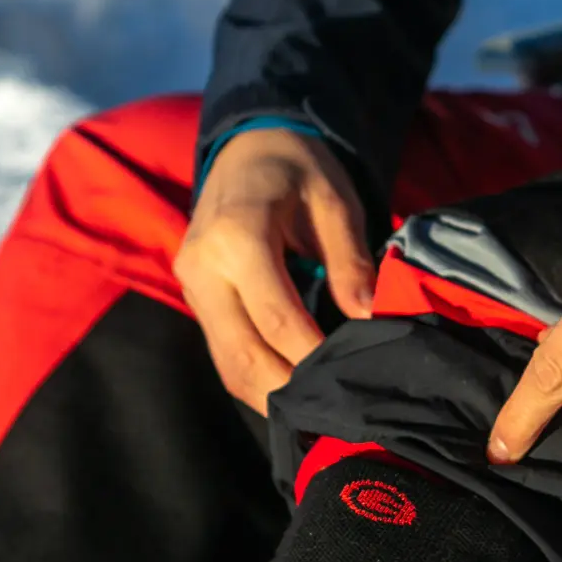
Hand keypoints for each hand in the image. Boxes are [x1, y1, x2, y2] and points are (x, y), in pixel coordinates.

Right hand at [176, 128, 374, 413]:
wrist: (248, 146)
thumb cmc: (299, 168)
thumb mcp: (335, 202)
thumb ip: (350, 261)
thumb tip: (369, 317)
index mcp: (236, 236)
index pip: (276, 317)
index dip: (313, 356)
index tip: (353, 380)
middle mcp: (202, 267)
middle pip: (242, 353)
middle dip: (289, 390)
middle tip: (336, 415)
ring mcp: (191, 287)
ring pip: (227, 364)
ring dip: (270, 395)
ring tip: (316, 416)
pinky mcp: (195, 299)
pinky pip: (223, 353)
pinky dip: (255, 379)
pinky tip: (290, 394)